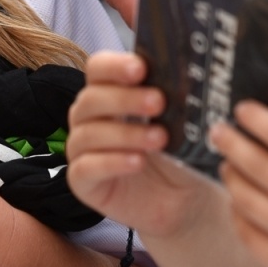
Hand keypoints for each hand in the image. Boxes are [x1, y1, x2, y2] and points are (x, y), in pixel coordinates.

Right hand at [66, 51, 218, 239]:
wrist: (185, 200)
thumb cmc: (178, 153)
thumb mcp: (180, 121)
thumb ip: (173, 95)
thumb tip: (183, 66)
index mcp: (108, 93)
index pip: (98, 68)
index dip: (115, 66)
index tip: (141, 69)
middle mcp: (88, 118)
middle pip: (91, 99)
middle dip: (125, 99)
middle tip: (159, 102)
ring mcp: (82, 150)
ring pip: (89, 133)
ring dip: (125, 133)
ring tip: (160, 139)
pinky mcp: (82, 183)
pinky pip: (85, 168)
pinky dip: (112, 162)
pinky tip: (138, 162)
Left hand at [213, 103, 267, 266]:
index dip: (257, 119)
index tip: (242, 110)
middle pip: (257, 165)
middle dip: (230, 143)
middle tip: (218, 132)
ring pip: (245, 197)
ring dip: (230, 175)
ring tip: (228, 165)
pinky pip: (246, 231)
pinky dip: (236, 211)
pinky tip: (239, 200)